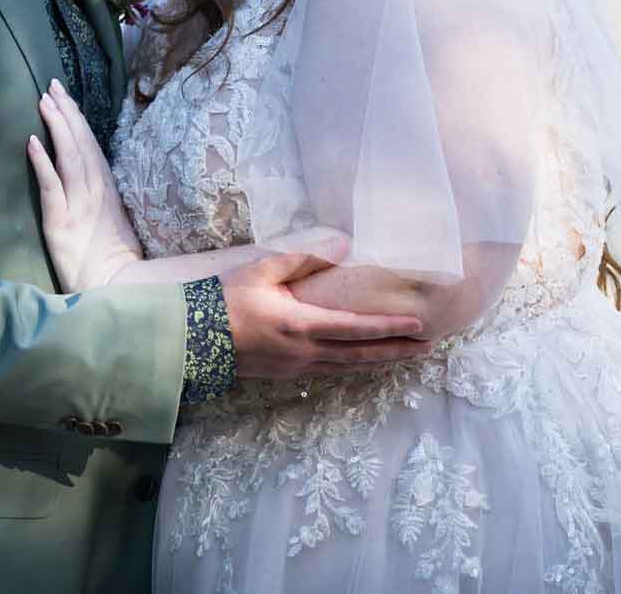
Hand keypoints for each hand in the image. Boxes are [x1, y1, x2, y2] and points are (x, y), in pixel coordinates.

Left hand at [27, 80, 144, 290]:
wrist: (116, 292)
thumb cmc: (116, 266)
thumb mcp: (115, 226)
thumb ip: (106, 201)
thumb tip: (96, 180)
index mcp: (108, 192)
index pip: (91, 147)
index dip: (77, 119)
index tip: (65, 95)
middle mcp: (94, 193)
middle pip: (80, 144)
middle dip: (66, 112)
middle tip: (52, 85)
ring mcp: (79, 207)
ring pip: (68, 158)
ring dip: (56, 127)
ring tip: (44, 102)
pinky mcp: (60, 225)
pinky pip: (51, 188)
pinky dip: (42, 164)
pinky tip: (32, 143)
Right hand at [222, 249, 427, 379]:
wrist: (192, 338)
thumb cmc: (226, 299)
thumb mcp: (264, 269)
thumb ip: (305, 258)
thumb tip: (344, 245)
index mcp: (301, 325)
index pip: (356, 329)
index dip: (389, 328)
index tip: (418, 326)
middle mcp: (304, 352)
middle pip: (361, 355)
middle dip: (397, 351)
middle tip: (428, 348)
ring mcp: (296, 367)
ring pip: (347, 367)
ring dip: (379, 361)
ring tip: (405, 356)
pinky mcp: (286, 373)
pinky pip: (329, 370)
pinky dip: (353, 366)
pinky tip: (363, 361)